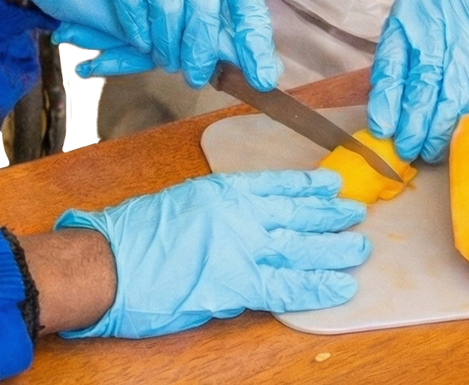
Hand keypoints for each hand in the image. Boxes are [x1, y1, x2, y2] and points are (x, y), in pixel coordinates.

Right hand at [26, 0, 279, 89]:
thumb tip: (249, 47)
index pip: (247, 4)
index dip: (254, 45)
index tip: (261, 78)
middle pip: (200, 16)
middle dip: (198, 56)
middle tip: (195, 78)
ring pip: (163, 13)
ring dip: (165, 46)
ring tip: (168, 61)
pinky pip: (129, 1)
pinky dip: (135, 28)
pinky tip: (141, 41)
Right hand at [53, 171, 369, 338]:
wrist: (108, 262)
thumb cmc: (130, 237)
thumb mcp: (178, 206)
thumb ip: (214, 215)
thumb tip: (236, 233)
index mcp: (221, 191)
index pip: (275, 184)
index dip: (307, 185)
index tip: (330, 182)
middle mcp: (238, 212)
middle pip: (296, 212)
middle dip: (330, 214)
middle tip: (355, 212)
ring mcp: (242, 245)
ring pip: (302, 244)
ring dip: (335, 248)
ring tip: (361, 247)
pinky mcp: (240, 281)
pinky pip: (290, 284)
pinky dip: (319, 286)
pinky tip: (342, 286)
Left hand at [365, 0, 468, 163]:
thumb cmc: (453, 16)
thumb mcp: (420, 25)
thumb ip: (405, 59)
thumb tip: (389, 110)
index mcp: (409, 12)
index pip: (392, 60)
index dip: (387, 99)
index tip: (383, 128)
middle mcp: (437, 20)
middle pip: (423, 79)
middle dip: (413, 120)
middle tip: (406, 148)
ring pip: (451, 89)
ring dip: (439, 125)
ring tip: (429, 150)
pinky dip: (463, 115)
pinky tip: (454, 133)